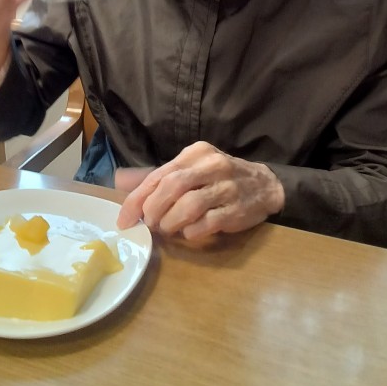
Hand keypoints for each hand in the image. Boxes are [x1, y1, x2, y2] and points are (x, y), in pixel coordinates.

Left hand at [117, 141, 284, 241]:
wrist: (266, 185)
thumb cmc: (220, 177)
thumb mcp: (191, 168)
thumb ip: (158, 176)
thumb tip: (120, 181)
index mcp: (196, 153)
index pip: (159, 174)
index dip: (137, 198)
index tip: (125, 218)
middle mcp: (211, 165)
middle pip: (172, 187)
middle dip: (154, 209)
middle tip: (149, 224)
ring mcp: (226, 187)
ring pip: (188, 206)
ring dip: (171, 222)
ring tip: (167, 229)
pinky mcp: (236, 209)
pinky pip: (206, 223)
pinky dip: (191, 231)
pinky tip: (188, 232)